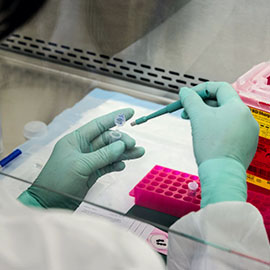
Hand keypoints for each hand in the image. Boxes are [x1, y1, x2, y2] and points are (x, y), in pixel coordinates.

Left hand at [18, 108, 144, 209]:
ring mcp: (89, 160)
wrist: (49, 203)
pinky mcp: (92, 173)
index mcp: (76, 140)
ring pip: (110, 153)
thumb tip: (121, 145)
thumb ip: (102, 155)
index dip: (115, 117)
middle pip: (107, 139)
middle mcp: (83, 148)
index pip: (98, 125)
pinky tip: (122, 166)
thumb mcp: (80, 165)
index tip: (130, 112)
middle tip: (133, 145)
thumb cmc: (58, 180)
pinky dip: (116, 164)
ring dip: (124, 153)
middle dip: (121, 141)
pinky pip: (108, 165)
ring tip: (139, 153)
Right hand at [179, 82, 258, 206]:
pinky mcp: (245, 145)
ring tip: (194, 127)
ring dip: (207, 118)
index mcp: (238, 108)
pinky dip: (216, 130)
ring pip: (224, 118)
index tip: (188, 97)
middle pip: (221, 103)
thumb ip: (190, 100)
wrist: (221, 174)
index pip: (220, 87)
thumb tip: (184, 91)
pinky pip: (229, 131)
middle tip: (186, 113)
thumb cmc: (212, 145)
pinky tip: (205, 138)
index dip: (201, 89)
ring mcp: (248, 133)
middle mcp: (247, 118)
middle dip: (201, 106)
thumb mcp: (198, 117)